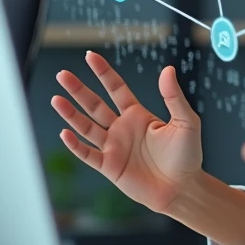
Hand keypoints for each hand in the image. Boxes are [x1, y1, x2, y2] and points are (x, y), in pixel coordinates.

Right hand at [51, 51, 202, 215]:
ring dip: (71, 114)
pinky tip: (65, 132)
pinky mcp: (110, 167)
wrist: (183, 188)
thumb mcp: (186, 121)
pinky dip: (75, 145)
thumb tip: (167, 69)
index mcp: (138, 115)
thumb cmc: (188, 155)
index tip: (89, 56)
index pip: (116, 88)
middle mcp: (122, 129)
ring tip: (56, 99)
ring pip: (87, 127)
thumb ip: (174, 97)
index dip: (103, 73)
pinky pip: (88, 154)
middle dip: (78, 90)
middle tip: (62, 75)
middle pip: (95, 105)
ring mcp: (114, 147)